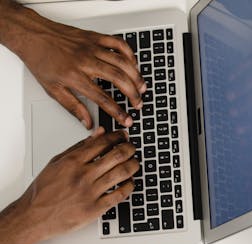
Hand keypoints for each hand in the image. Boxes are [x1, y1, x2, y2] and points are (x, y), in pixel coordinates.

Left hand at [1, 3, 144, 128]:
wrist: (33, 35)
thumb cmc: (41, 60)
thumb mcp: (53, 89)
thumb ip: (73, 107)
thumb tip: (87, 123)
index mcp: (75, 76)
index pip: (102, 98)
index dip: (117, 112)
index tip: (127, 120)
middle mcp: (86, 61)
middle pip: (118, 79)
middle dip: (133, 94)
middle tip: (138, 104)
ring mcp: (92, 47)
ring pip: (122, 62)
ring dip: (136, 76)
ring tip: (142, 87)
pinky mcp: (95, 37)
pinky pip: (119, 44)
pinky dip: (130, 54)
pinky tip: (133, 64)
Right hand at [15, 127, 137, 241]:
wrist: (33, 217)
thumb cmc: (43, 191)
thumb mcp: (56, 163)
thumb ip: (79, 147)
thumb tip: (98, 134)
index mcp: (72, 162)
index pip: (102, 142)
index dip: (118, 136)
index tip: (123, 136)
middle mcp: (83, 175)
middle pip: (116, 155)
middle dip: (129, 149)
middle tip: (132, 148)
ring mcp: (90, 192)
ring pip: (122, 173)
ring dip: (134, 165)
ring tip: (135, 163)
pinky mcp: (95, 208)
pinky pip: (120, 194)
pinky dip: (129, 186)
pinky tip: (130, 182)